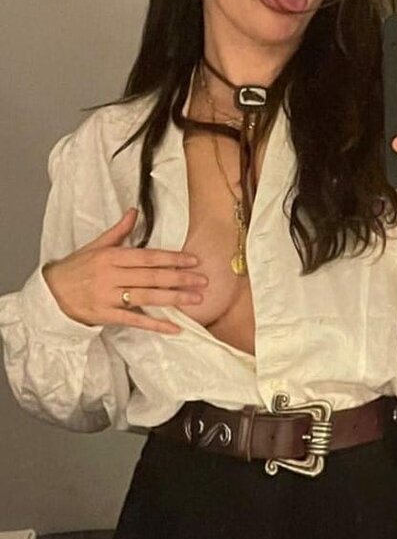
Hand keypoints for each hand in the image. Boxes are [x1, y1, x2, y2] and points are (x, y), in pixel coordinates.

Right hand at [43, 208, 207, 334]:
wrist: (51, 294)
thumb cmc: (76, 268)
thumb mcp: (95, 246)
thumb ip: (118, 231)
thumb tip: (134, 211)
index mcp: (110, 256)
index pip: (147, 257)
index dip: (172, 258)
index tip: (192, 260)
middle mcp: (111, 276)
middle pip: (151, 277)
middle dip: (180, 278)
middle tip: (203, 281)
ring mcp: (108, 297)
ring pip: (147, 297)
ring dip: (174, 299)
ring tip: (196, 299)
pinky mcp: (106, 316)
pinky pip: (135, 320)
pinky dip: (156, 324)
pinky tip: (175, 327)